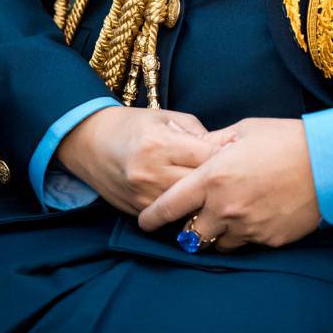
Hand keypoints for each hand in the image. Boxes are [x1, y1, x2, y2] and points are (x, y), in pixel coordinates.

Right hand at [56, 105, 230, 215]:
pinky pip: (171, 216)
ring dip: (206, 200)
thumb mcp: (166, 117)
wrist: (89, 142)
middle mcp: (150, 173)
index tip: (243, 156)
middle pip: (201, 187)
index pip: (207, 157)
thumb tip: (227, 149)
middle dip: (222, 182)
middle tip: (239, 178)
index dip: (228, 158)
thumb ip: (197, 133)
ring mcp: (143, 196)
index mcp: (160, 143)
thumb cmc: (133, 124)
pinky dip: (186, 209)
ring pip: (188, 207)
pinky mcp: (137, 211)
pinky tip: (198, 201)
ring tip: (223, 192)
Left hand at [137, 117, 320, 249]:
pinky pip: (245, 244)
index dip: (152, 217)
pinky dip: (244, 235)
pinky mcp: (268, 239)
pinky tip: (255, 218)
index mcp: (213, 177)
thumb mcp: (244, 131)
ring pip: (216, 244)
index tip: (145, 222)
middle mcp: (225, 207)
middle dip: (187, 228)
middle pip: (189, 233)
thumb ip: (213, 144)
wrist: (328, 162)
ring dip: (216, 234)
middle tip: (191, 220)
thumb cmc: (285, 139)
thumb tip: (197, 150)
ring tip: (226, 219)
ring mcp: (247, 227)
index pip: (169, 206)